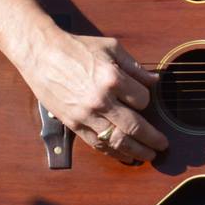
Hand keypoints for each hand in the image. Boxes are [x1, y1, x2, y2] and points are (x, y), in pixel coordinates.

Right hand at [17, 26, 165, 164]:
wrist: (42, 54)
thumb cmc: (76, 48)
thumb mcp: (110, 47)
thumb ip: (134, 66)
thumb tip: (154, 81)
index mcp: (112, 78)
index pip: (143, 99)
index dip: (147, 101)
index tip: (145, 100)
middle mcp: (101, 100)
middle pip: (135, 127)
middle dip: (153, 139)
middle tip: (163, 145)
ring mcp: (87, 114)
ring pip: (118, 141)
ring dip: (137, 151)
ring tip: (149, 155)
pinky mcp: (74, 123)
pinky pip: (97, 144)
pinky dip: (113, 153)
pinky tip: (125, 156)